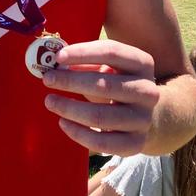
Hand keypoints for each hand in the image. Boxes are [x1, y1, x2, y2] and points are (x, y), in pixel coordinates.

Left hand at [41, 40, 159, 155]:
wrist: (142, 115)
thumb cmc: (114, 83)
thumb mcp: (106, 67)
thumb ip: (84, 63)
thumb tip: (55, 64)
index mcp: (142, 63)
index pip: (112, 52)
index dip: (83, 53)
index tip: (58, 57)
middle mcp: (147, 90)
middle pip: (105, 85)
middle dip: (71, 82)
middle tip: (47, 79)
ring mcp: (143, 119)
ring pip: (100, 116)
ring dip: (69, 108)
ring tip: (50, 101)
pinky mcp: (136, 142)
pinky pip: (103, 142)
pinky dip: (78, 133)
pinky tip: (62, 122)